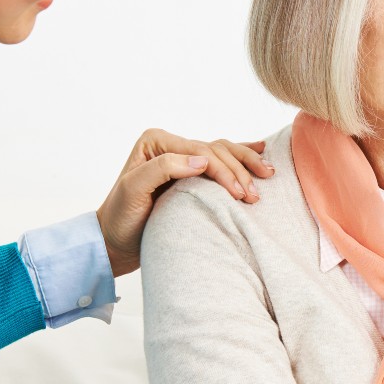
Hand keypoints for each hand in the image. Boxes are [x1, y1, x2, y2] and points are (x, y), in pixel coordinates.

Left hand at [98, 129, 272, 274]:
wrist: (115, 241)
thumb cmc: (121, 218)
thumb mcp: (133, 190)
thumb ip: (163, 168)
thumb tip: (203, 161)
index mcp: (156, 142)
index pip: (201, 151)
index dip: (224, 171)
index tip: (240, 195)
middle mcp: (170, 144)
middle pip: (216, 150)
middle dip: (239, 170)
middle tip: (255, 195)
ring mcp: (182, 157)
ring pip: (223, 151)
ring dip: (246, 162)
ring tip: (267, 175)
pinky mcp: (189, 172)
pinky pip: (220, 159)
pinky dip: (240, 156)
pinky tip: (260, 149)